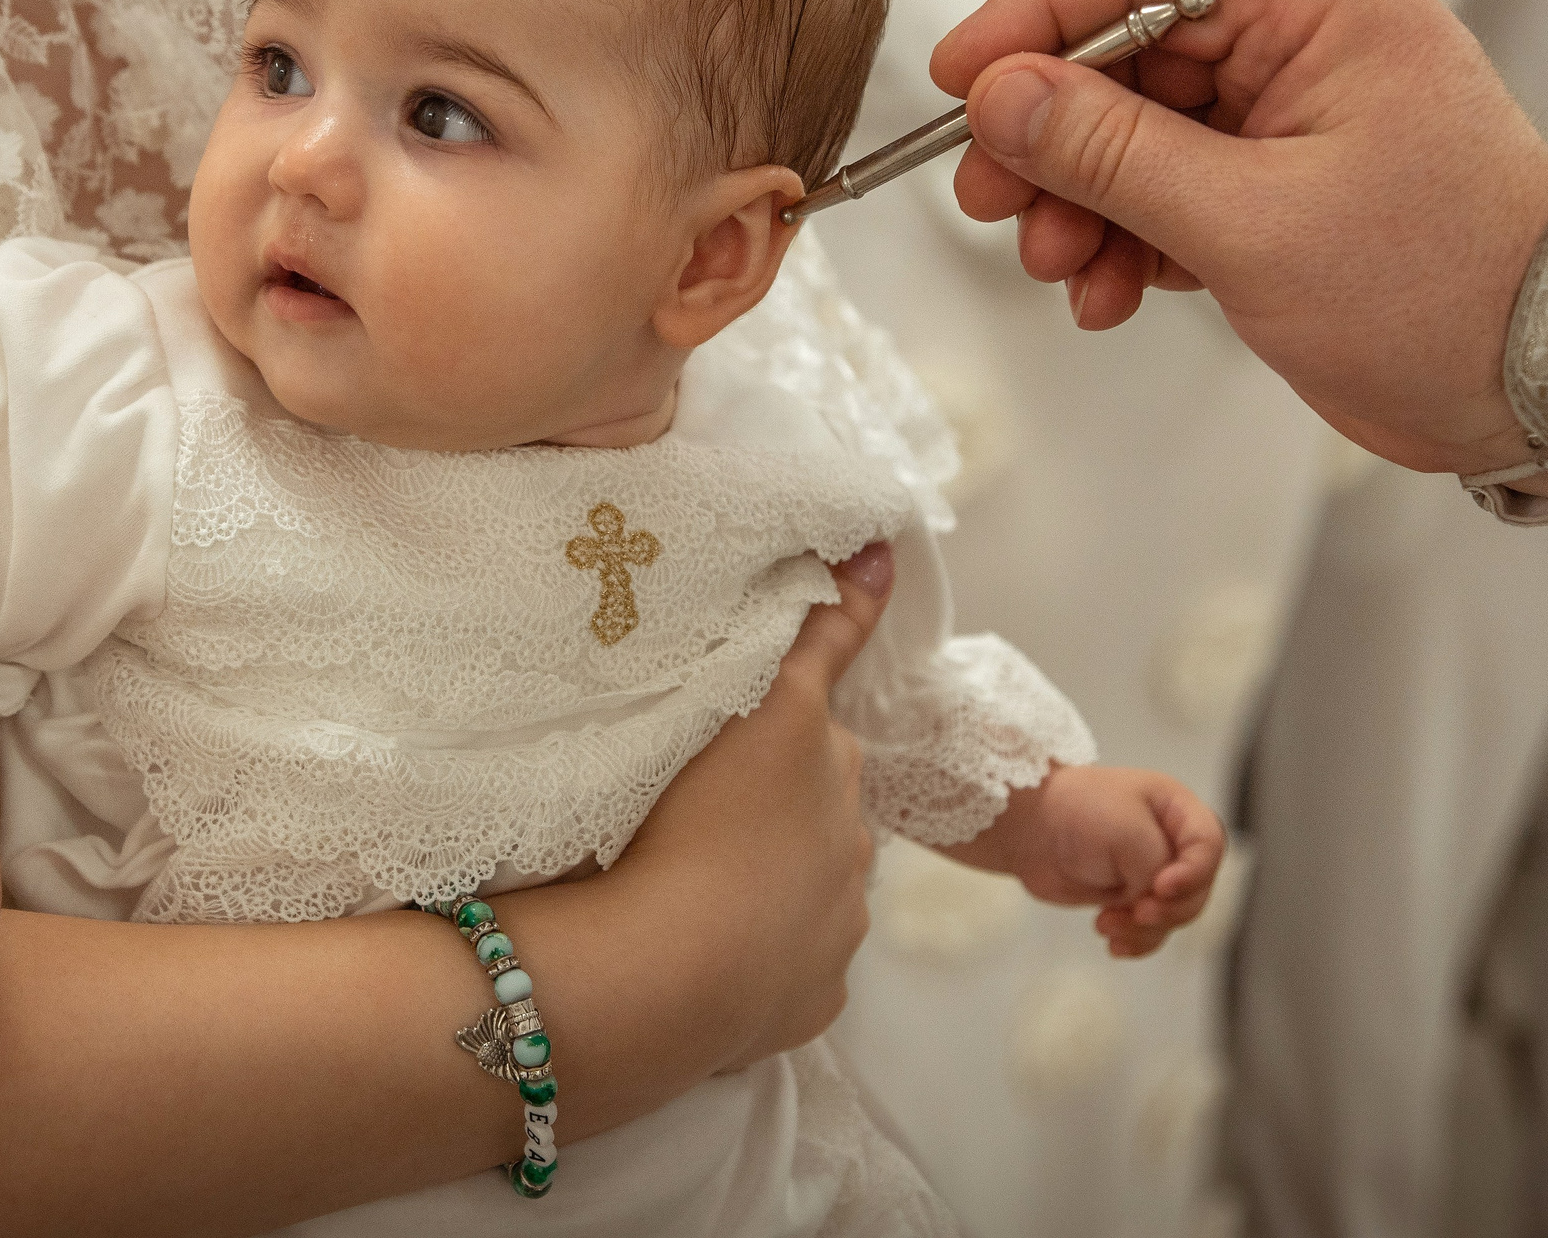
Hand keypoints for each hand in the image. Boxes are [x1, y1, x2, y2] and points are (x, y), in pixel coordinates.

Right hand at [616, 543, 891, 1070]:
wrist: (664, 970)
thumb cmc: (684, 819)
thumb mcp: (746, 702)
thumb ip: (819, 631)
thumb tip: (883, 552)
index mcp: (825, 762)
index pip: (818, 718)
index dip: (790, 719)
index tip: (768, 720)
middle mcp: (850, 837)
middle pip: (813, 805)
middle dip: (772, 806)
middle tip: (695, 814)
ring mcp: (838, 922)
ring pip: (808, 886)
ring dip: (767, 882)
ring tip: (690, 888)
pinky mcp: (816, 993)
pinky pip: (790, 964)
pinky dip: (762, 957)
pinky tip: (710, 953)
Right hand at [933, 0, 1547, 476]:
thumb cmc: (1441, 292)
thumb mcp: (1251, 223)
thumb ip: (1112, 154)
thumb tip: (1000, 96)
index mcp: (1323, 7)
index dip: (1037, 19)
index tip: (959, 78)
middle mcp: (1310, 45)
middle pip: (1130, 59)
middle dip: (1052, 137)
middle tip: (991, 201)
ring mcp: (1298, 119)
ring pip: (1142, 134)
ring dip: (1085, 203)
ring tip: (1061, 271)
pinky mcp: (1291, 189)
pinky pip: (1177, 192)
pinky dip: (1131, 240)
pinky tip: (1109, 294)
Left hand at [998, 765, 1224, 958]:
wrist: (1027, 828)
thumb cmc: (1077, 812)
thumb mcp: (1127, 831)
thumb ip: (1155, 869)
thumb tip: (1155, 905)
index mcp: (1176, 809)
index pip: (1209, 845)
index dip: (1193, 873)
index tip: (1160, 888)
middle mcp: (1171, 841)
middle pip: (1196, 889)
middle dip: (1167, 909)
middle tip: (1136, 912)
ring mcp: (1151, 872)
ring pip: (1173, 916)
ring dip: (1144, 929)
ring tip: (1106, 925)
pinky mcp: (1130, 898)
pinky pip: (1150, 931)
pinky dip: (1135, 941)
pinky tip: (1112, 945)